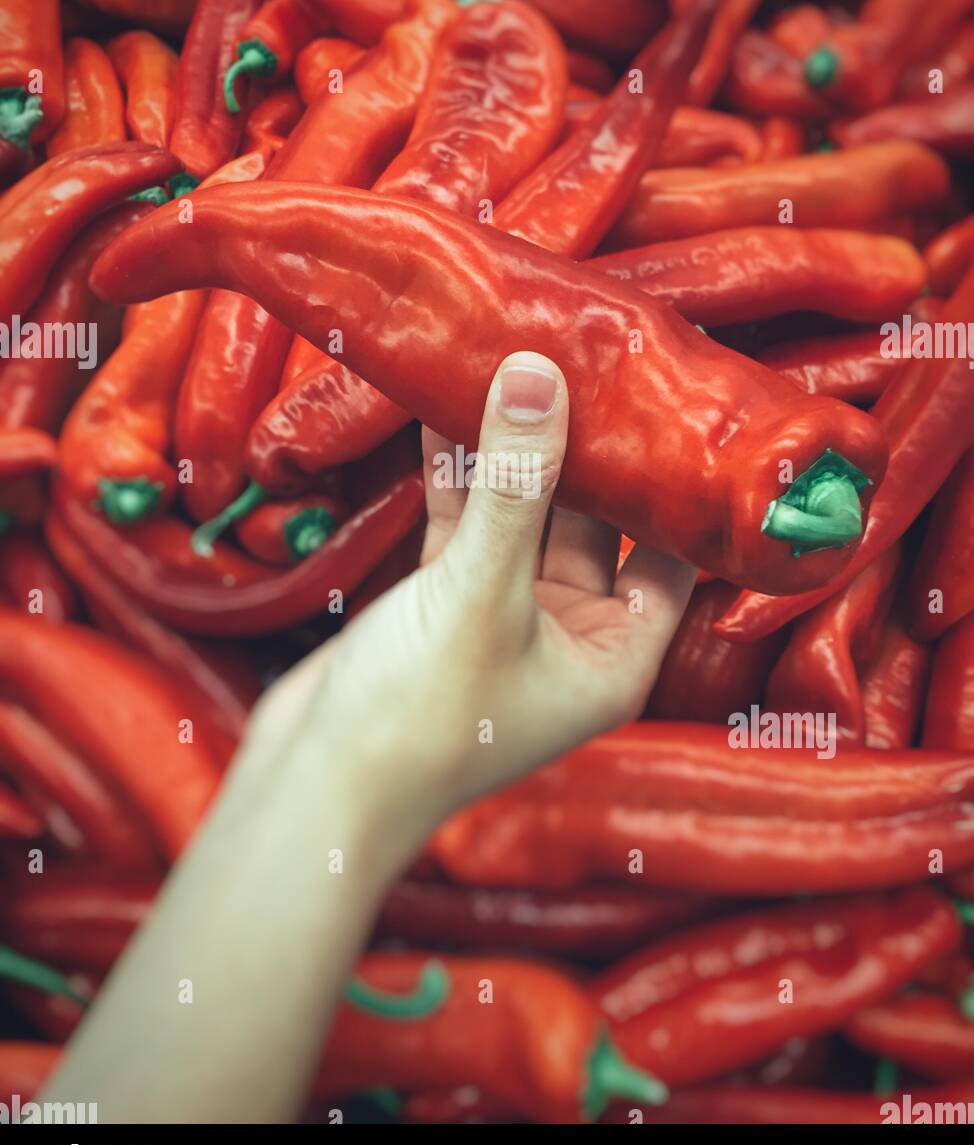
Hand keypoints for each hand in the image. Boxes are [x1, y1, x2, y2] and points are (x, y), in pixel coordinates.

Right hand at [245, 351, 695, 845]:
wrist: (312, 788)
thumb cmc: (417, 719)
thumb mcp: (479, 592)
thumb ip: (516, 485)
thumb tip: (541, 375)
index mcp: (616, 657)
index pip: (674, 553)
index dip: (675, 481)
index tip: (672, 397)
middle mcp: (572, 635)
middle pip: (596, 523)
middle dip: (586, 448)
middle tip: (588, 356)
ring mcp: (507, 616)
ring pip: (524, 515)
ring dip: (516, 451)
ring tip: (518, 362)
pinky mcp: (446, 600)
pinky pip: (465, 521)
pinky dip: (457, 472)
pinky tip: (446, 403)